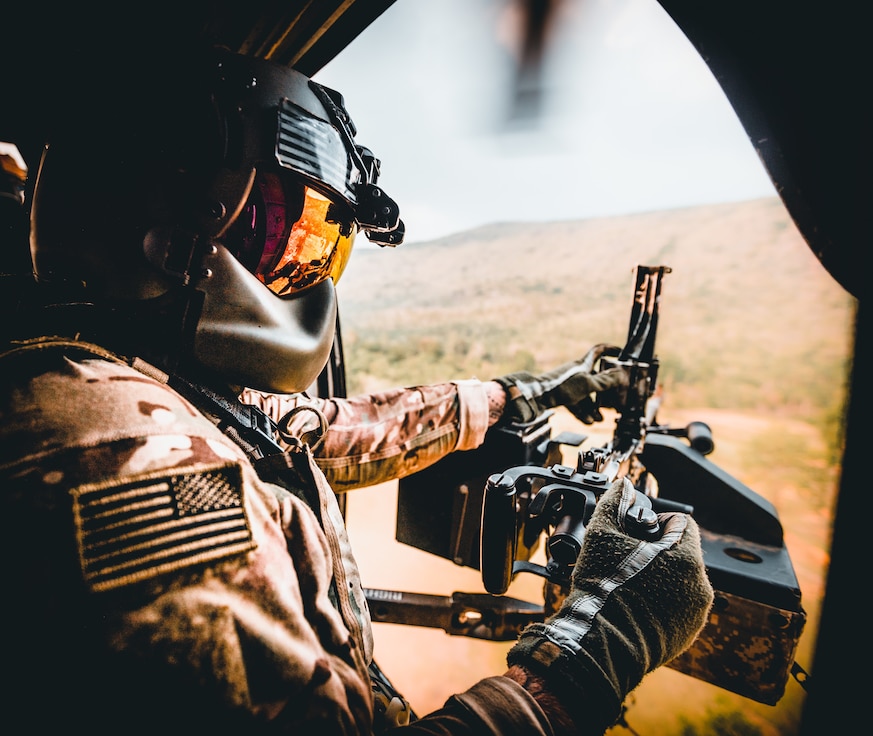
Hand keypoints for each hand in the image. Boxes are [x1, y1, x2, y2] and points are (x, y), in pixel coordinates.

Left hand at [495, 344, 627, 424]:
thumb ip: (605, 381)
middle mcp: (576, 373)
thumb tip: (621, 374)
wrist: (537, 397)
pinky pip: (575, 403)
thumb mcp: (588, 384)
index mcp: (583, 365)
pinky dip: (582, 411)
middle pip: (595, 379)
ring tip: (600, 419)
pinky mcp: (561, 395)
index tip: (620, 352)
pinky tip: (588, 422)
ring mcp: (568, 384)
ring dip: (593, 407)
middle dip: (605, 392)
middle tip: (612, 402)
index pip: (598, 351)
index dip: (609, 350)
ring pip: (585, 395)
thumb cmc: (561, 387)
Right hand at [507, 478, 712, 732]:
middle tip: (627, 559)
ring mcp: (696, 613)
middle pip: (682, 552)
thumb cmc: (602, 589)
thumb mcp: (601, 535)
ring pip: (681, 580)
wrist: (599, 644)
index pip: (682, 522)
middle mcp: (700, 585)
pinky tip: (635, 605)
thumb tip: (622, 487)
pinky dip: (662, 602)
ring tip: (629, 584)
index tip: (634, 534)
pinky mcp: (687, 635)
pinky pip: (679, 607)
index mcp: (686, 558)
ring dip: (660, 576)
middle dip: (657, 551)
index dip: (656, 522)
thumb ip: (614, 503)